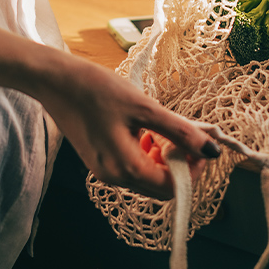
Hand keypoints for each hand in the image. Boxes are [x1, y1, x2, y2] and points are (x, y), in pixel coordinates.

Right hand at [35, 55, 218, 199]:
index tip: (201, 143)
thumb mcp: (145, 107)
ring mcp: (104, 171)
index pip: (174, 187)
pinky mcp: (99, 161)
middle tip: (184, 134)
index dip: (193, 168)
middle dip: (179, 164)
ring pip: (147, 177)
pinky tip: (144, 130)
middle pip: (161, 186)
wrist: (55, 81)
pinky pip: (132, 167)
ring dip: (163, 158)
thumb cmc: (97, 89)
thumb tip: (212, 149)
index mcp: (126, 168)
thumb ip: (180, 131)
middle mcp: (114, 178)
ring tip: (162, 128)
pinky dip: (146, 153)